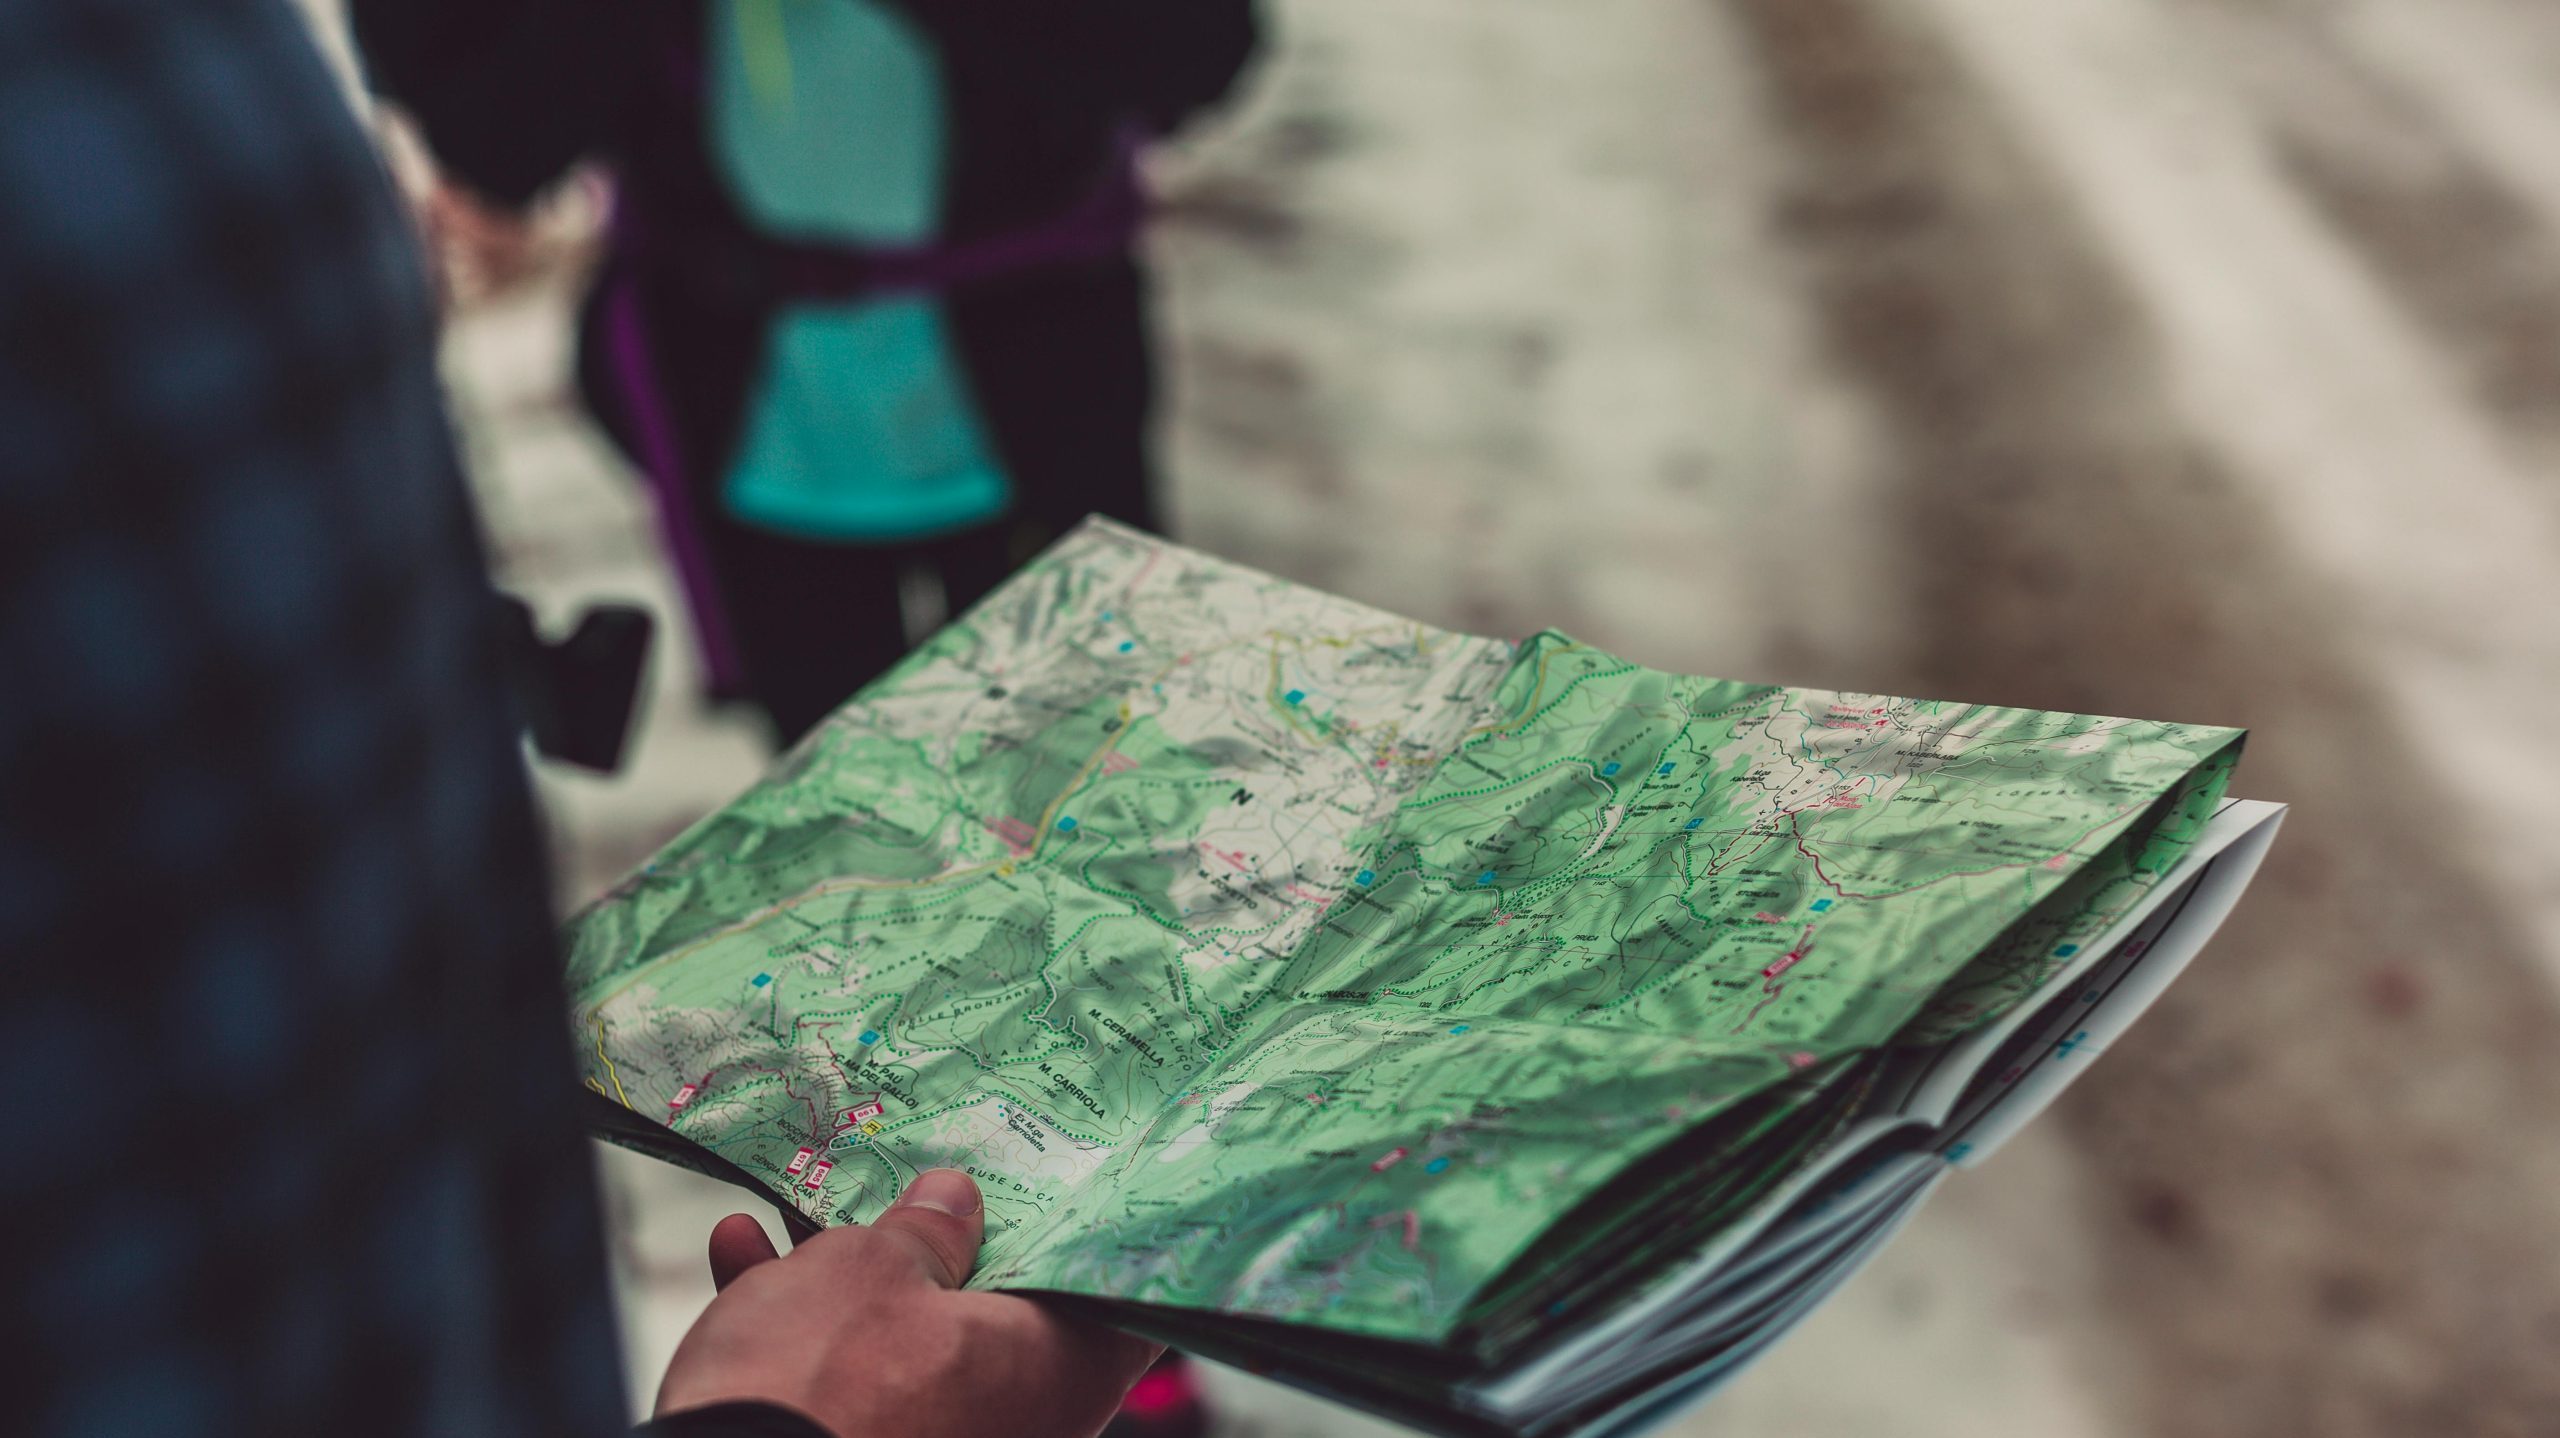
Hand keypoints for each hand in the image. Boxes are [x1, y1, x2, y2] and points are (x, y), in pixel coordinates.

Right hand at [656, 1170, 1163, 1437]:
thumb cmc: (823, 1383)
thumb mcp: (870, 1269)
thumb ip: (923, 1230)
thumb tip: (953, 1202)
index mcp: (1058, 1371)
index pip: (1111, 1295)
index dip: (1085, 1233)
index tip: (1061, 1182)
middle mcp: (1020, 1426)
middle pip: (996, 1315)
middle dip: (943, 1249)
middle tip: (919, 1188)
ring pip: (909, 1349)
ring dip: (848, 1279)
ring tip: (799, 1215)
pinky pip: (853, 1389)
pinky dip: (805, 1333)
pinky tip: (742, 1257)